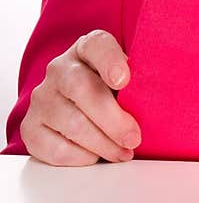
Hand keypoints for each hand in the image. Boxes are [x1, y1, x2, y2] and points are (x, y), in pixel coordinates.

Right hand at [20, 30, 141, 166]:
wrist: (78, 106)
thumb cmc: (112, 91)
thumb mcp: (128, 78)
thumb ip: (140, 82)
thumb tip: (162, 99)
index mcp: (86, 49)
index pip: (96, 45)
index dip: (110, 61)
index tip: (124, 80)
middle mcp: (59, 69)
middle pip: (82, 89)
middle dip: (112, 119)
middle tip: (134, 138)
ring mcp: (42, 98)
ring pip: (71, 123)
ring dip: (102, 143)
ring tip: (123, 152)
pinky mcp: (31, 127)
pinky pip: (55, 148)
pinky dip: (81, 157)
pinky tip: (97, 156)